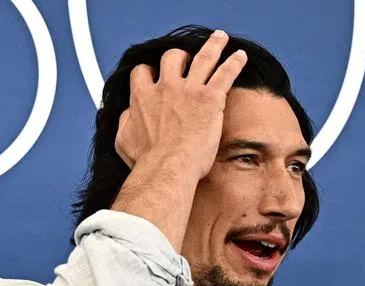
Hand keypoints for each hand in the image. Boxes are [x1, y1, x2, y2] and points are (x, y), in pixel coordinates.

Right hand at [115, 30, 247, 180]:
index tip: (154, 76)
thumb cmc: (146, 161)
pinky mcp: (210, 99)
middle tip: (187, 61)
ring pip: (203, 58)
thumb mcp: (123, 140)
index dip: (149, 72)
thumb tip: (128, 115)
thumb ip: (125, 122)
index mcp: (143, 96)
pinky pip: (225, 73)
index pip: (143, 72)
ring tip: (220, 38)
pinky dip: (234, 63)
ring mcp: (189, 91)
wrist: (166, 168)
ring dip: (213, 46)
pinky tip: (240, 56)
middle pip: (172, 58)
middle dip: (179, 57)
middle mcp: (166, 87)